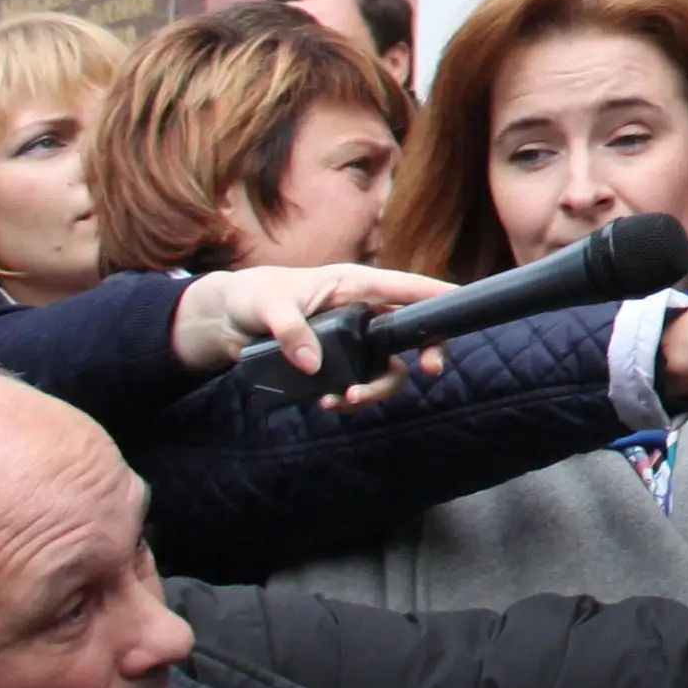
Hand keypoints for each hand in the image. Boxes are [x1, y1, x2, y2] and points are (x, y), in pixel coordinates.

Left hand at [169, 264, 456, 407]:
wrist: (224, 321)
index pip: (406, 287)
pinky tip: (327, 403)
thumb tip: (314, 365)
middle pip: (408, 333)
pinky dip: (350, 398)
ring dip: (375, 389)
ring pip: (386, 367)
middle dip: (423, 354)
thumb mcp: (266, 306)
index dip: (438, 295)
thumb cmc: (249, 297)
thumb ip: (290, 330)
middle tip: (428, 372)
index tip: (463, 307)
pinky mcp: (337, 362)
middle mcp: (361, 311)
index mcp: (353, 284)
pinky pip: (359, 382)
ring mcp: (351, 339)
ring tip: (344, 401)